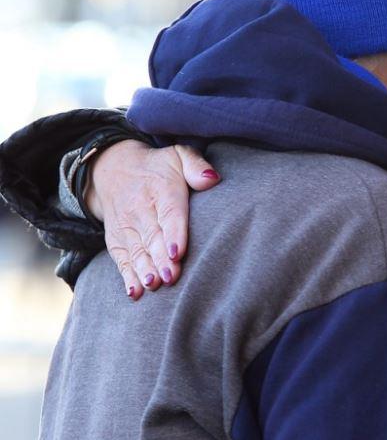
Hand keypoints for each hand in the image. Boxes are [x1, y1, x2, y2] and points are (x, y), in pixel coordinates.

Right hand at [86, 140, 220, 299]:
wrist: (113, 169)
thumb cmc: (159, 168)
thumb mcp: (178, 155)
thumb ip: (196, 165)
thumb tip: (212, 179)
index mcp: (161, 188)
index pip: (169, 212)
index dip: (173, 233)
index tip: (178, 252)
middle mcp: (140, 209)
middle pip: (153, 236)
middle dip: (161, 258)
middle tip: (171, 276)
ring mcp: (126, 226)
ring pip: (137, 251)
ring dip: (145, 269)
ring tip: (154, 285)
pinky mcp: (117, 239)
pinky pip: (122, 259)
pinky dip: (127, 276)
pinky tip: (135, 292)